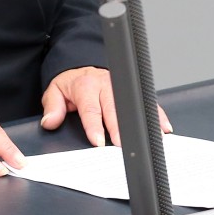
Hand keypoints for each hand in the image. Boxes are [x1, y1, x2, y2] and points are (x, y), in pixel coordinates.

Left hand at [41, 66, 172, 146]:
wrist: (84, 68)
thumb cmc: (72, 83)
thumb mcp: (56, 91)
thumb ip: (52, 107)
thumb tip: (50, 121)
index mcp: (87, 86)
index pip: (91, 108)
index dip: (94, 126)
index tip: (98, 141)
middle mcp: (106, 86)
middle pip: (114, 109)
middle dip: (119, 128)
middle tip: (122, 146)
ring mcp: (122, 88)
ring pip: (133, 107)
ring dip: (140, 124)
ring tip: (146, 140)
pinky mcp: (132, 93)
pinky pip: (146, 104)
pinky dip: (157, 116)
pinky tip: (163, 129)